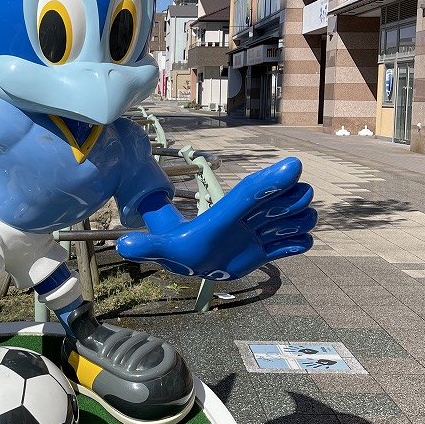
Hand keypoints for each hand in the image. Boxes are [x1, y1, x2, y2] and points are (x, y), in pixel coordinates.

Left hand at [116, 156, 315, 280]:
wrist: (194, 259)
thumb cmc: (180, 247)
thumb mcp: (164, 249)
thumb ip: (147, 246)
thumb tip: (123, 245)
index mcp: (230, 211)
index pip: (255, 190)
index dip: (272, 177)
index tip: (293, 165)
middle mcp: (252, 215)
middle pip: (289, 196)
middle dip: (290, 205)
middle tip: (267, 224)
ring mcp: (263, 231)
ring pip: (301, 216)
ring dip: (299, 224)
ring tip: (276, 238)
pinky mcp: (269, 249)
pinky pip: (299, 242)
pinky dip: (300, 243)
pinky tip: (287, 248)